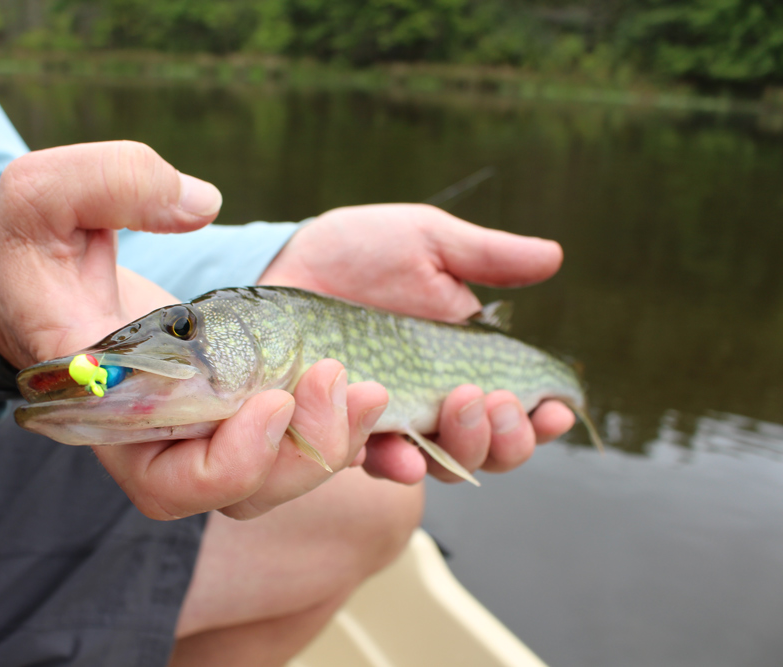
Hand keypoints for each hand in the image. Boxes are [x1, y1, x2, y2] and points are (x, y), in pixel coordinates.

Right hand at [0, 141, 386, 519]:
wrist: (34, 274)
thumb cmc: (30, 240)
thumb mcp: (45, 191)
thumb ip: (114, 183)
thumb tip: (200, 205)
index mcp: (105, 404)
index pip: (166, 477)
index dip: (229, 460)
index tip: (273, 397)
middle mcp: (150, 434)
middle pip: (231, 492)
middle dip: (299, 457)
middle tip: (347, 387)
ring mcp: (190, 424)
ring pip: (266, 479)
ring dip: (326, 446)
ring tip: (368, 389)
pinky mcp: (221, 403)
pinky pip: (281, 443)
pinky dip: (327, 429)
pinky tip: (363, 392)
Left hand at [259, 203, 575, 484]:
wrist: (287, 258)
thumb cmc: (361, 250)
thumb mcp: (427, 242)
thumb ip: (486, 257)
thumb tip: (554, 257)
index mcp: (464, 365)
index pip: (518, 411)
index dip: (543, 420)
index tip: (557, 406)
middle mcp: (433, 402)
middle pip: (488, 452)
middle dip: (505, 438)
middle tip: (496, 401)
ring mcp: (388, 420)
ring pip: (440, 466)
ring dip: (462, 450)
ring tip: (460, 407)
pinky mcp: (340, 428)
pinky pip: (371, 463)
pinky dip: (394, 463)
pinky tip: (402, 453)